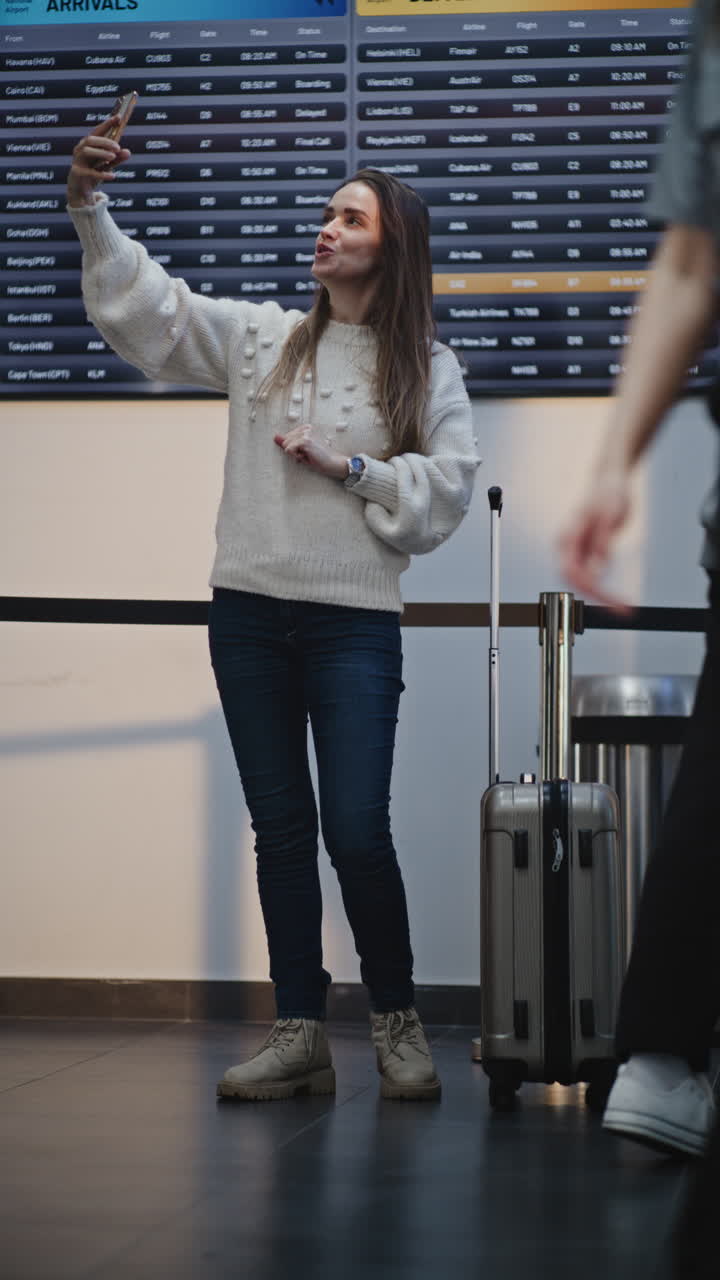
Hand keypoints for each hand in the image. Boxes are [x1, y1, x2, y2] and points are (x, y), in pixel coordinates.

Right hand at [66, 116, 129, 207]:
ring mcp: (77, 161)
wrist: (81, 193)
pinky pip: (89, 172)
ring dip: (101, 153)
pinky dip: (101, 174)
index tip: (118, 118)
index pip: (97, 131)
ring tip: (113, 157)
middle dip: (104, 141)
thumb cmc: (93, 175)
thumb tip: (128, 152)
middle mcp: (80, 150)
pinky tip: (112, 176)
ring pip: (87, 151)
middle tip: (117, 147)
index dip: (107, 124)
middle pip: (90, 140)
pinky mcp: (77, 174)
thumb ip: (117, 159)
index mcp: (88, 145)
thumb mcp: (107, 166)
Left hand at [274, 425, 347, 479]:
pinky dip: (295, 456)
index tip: (306, 451)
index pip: (287, 438)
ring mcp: (306, 434)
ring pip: (286, 445)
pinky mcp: (305, 441)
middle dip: (293, 451)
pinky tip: (307, 456)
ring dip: (294, 454)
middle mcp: (306, 428)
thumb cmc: (319, 458)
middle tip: (307, 454)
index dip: (293, 448)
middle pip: (285, 441)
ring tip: (307, 455)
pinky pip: (288, 450)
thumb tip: (275, 437)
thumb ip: (288, 442)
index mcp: (306, 428)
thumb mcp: (301, 449)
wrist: (332, 463)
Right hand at [558, 468, 632, 611]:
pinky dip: (600, 590)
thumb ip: (602, 540)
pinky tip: (615, 598)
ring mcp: (573, 551)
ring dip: (598, 597)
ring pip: (578, 583)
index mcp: (567, 536)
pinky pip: (587, 578)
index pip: (572, 572)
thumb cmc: (609, 494)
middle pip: (573, 582)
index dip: (591, 589)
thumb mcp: (611, 513)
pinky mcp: (584, 554)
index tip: (613, 601)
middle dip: (596, 598)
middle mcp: (565, 546)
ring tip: (621, 608)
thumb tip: (599, 569)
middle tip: (622, 611)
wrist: (609, 481)